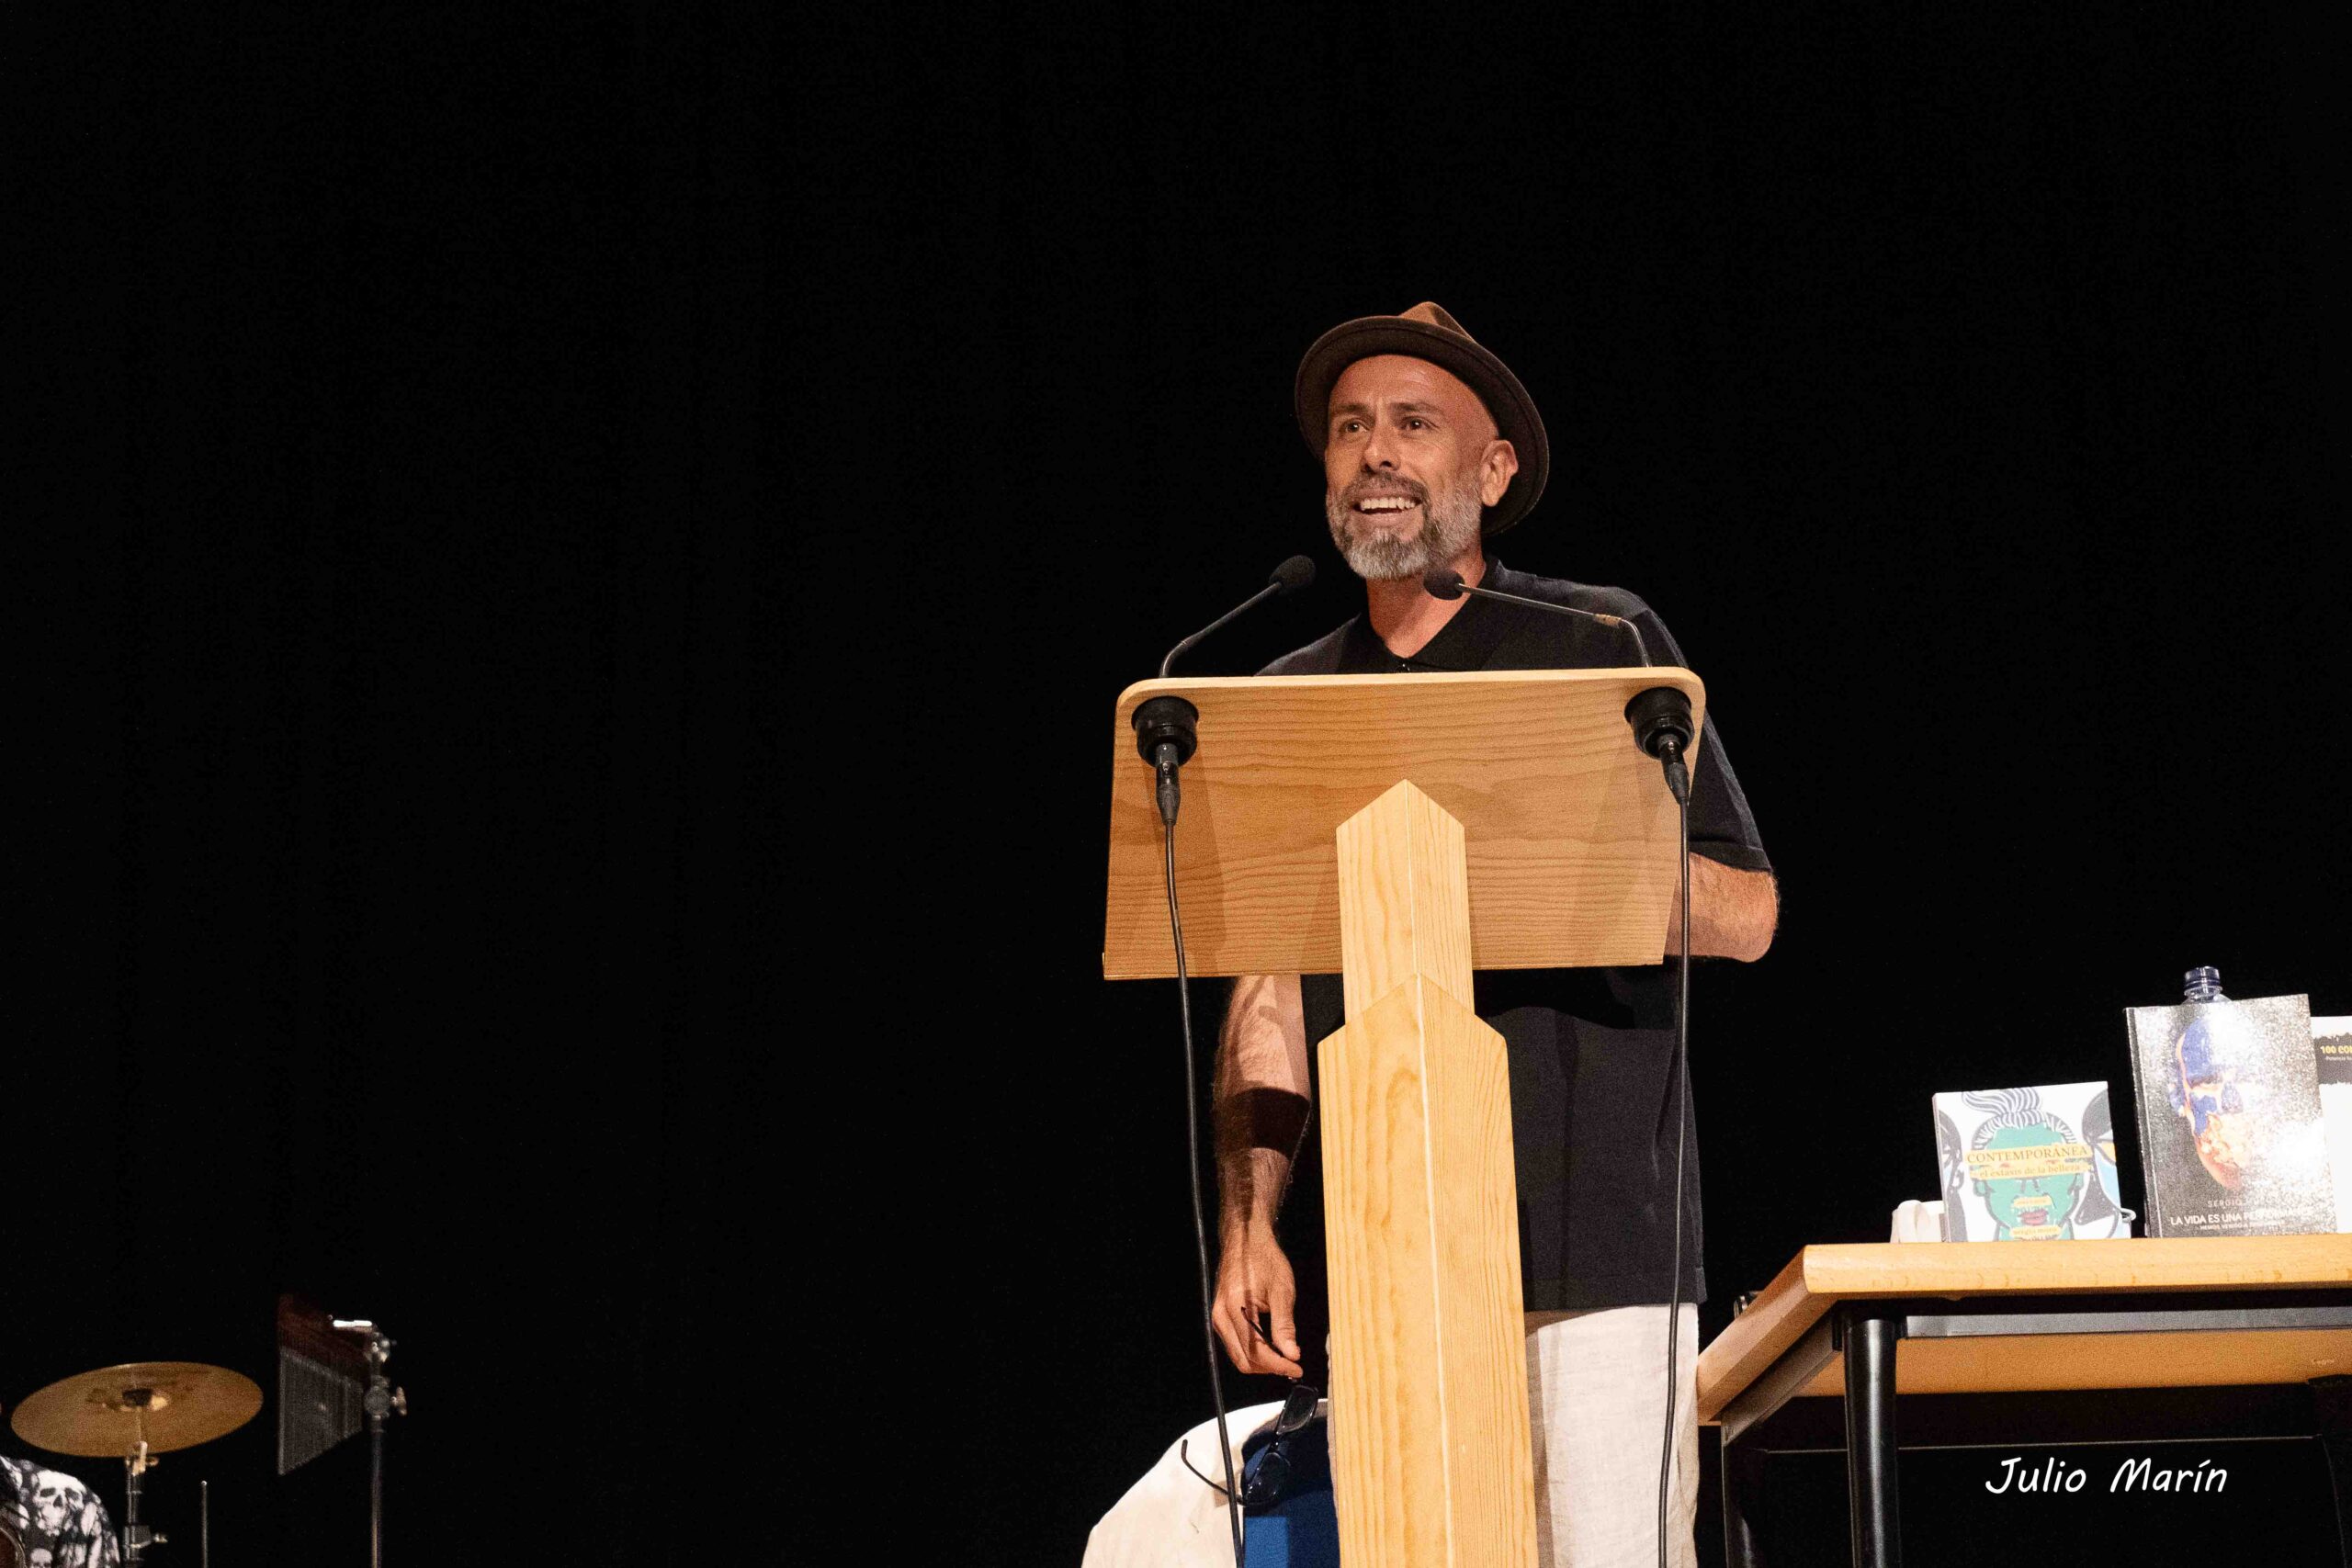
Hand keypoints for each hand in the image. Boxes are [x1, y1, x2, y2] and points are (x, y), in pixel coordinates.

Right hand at [1212, 1229, 1302, 1377]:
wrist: (1246, 1241)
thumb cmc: (1264, 1259)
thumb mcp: (1282, 1290)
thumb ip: (1285, 1325)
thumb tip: (1292, 1354)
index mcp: (1235, 1308)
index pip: (1257, 1351)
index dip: (1279, 1365)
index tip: (1297, 1368)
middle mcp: (1221, 1316)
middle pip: (1244, 1360)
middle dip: (1270, 1367)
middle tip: (1293, 1363)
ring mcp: (1218, 1318)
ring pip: (1239, 1356)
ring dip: (1262, 1362)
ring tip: (1284, 1355)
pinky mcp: (1221, 1317)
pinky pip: (1235, 1345)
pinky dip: (1253, 1352)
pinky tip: (1271, 1345)